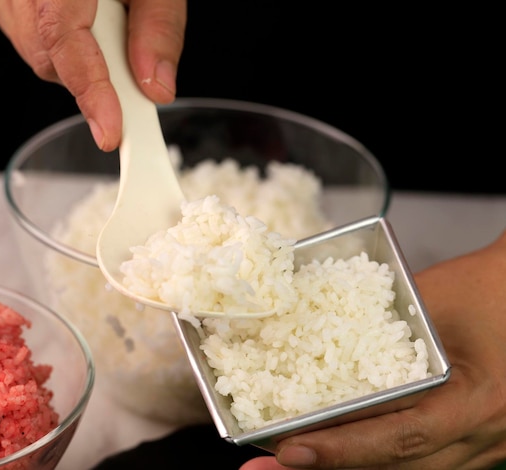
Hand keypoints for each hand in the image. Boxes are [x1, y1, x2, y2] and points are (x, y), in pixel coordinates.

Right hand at [0, 0, 185, 150]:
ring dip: (80, 61)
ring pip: (39, 55)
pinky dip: (65, 49)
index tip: (111, 132)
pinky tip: (85, 23)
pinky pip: (30, 41)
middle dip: (92, 78)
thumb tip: (156, 88)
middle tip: (129, 68)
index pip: (62, 37)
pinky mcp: (2, 0)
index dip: (90, 90)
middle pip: (48, 57)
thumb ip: (158, 26)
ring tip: (105, 22)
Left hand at [241, 229, 505, 468]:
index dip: (343, 448)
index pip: (401, 435)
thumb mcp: (434, 298)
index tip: (289, 450)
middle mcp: (482, 435)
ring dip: (350, 469)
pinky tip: (340, 453)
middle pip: (399, 468)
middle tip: (268, 468)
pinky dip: (377, 459)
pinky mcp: (475, 440)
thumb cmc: (489, 288)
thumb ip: (381, 324)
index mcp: (475, 401)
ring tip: (293, 464)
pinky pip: (423, 462)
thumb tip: (317, 340)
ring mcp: (482, 445)